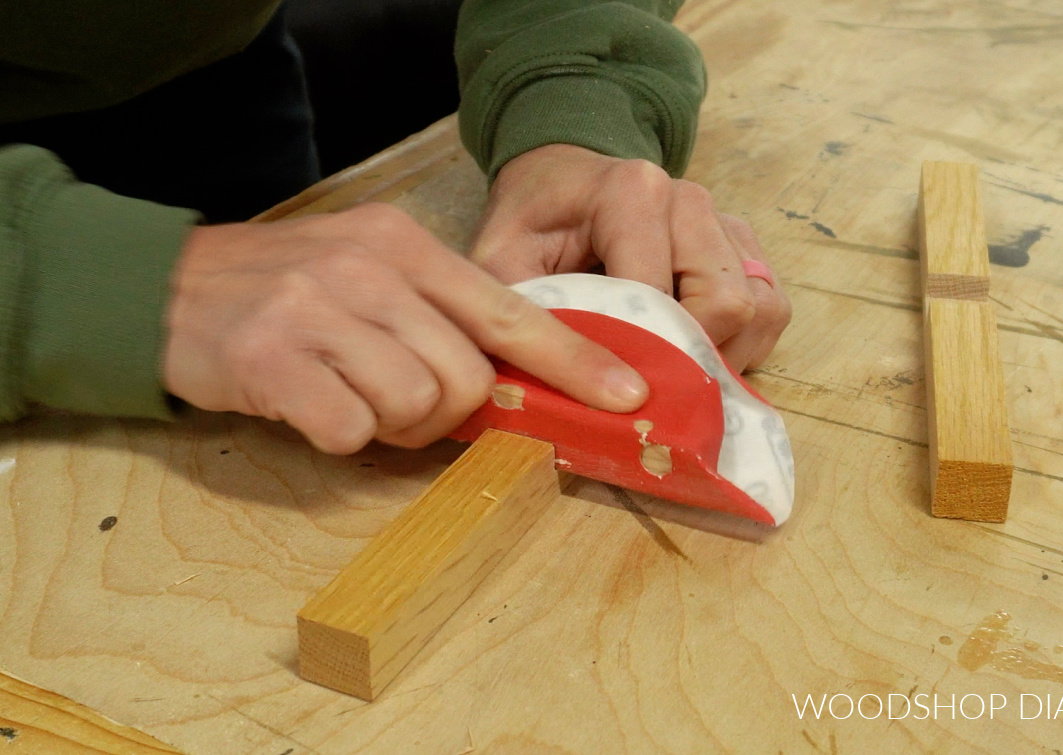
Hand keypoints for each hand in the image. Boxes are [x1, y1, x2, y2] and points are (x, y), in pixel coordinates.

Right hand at [164, 203, 647, 453]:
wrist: (165, 289)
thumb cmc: (287, 291)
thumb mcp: (370, 273)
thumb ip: (438, 315)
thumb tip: (509, 385)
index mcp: (406, 247)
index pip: (511, 311)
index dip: (573, 362)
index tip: (627, 397)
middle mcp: (370, 270)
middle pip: (466, 378)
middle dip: (447, 413)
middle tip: (397, 401)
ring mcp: (319, 311)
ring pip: (415, 406)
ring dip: (390, 424)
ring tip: (348, 396)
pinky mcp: (273, 360)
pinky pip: (350, 429)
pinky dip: (339, 434)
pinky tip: (310, 405)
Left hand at [469, 144, 791, 371]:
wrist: (559, 181)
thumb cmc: (529, 223)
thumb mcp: (499, 262)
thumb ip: (526, 312)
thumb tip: (563, 385)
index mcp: (632, 193)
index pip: (660, 296)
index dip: (640, 354)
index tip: (611, 387)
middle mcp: (690, 201)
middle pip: (725, 305)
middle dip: (687, 358)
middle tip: (642, 384)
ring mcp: (724, 221)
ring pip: (758, 311)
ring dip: (720, 355)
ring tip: (668, 371)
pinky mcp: (744, 247)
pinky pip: (771, 308)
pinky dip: (743, 344)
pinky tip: (696, 353)